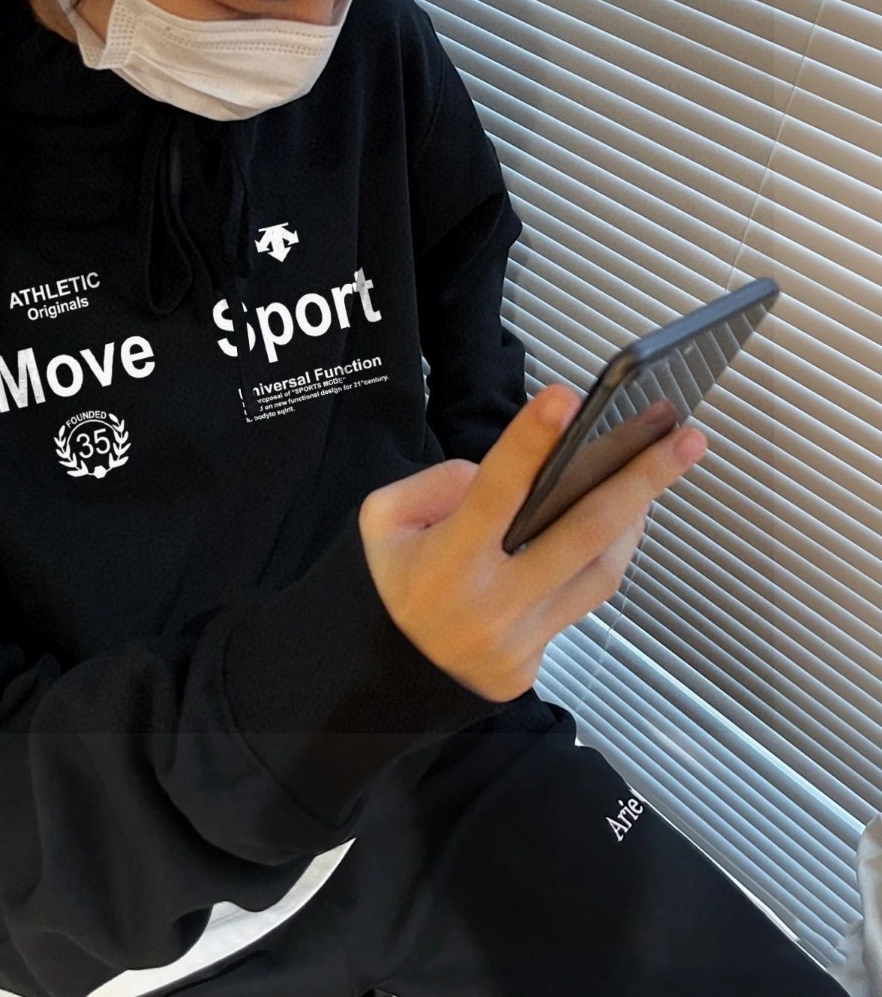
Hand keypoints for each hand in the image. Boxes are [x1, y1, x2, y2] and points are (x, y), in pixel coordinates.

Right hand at [358, 384, 705, 701]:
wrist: (392, 672)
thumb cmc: (394, 579)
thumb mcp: (384, 521)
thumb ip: (438, 485)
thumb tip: (505, 475)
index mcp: (448, 560)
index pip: (495, 491)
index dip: (531, 443)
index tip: (568, 398)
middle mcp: (493, 601)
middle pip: (581, 532)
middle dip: (641, 479)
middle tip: (685, 436)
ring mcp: (523, 634)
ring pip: (600, 566)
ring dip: (639, 511)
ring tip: (669, 460)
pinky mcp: (540, 654)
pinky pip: (590, 594)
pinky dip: (615, 548)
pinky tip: (631, 510)